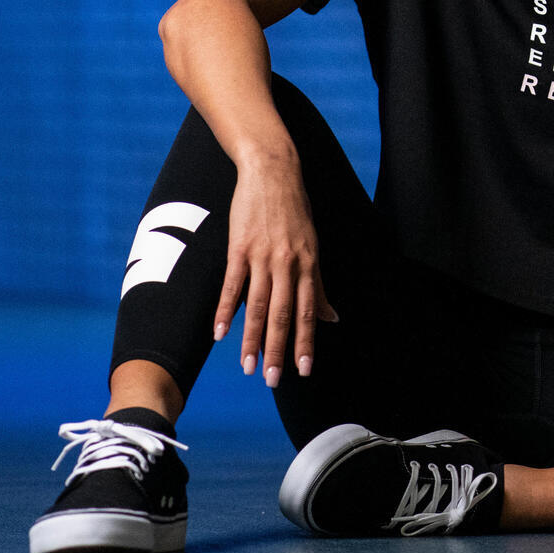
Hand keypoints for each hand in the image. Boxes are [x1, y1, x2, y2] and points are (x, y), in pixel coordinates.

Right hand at [212, 158, 336, 387]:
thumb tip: (333, 317)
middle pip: (283, 314)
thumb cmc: (295, 210)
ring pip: (258, 305)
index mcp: (309, 265)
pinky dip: (227, 311)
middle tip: (274, 380)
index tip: (305, 370)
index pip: (308, 312)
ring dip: (252, 338)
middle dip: (279, 350)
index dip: (307, 342)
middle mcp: (289, 263)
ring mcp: (263, 256)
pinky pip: (233, 285)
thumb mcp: (313, 246)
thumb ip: (318, 285)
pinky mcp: (239, 248)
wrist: (272, 172)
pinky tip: (221, 333)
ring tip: (247, 366)